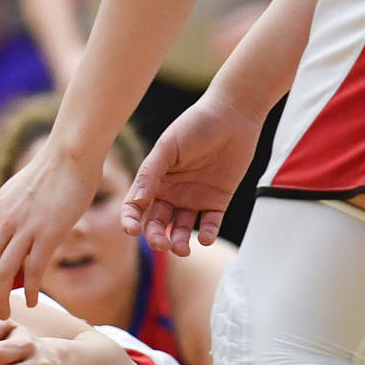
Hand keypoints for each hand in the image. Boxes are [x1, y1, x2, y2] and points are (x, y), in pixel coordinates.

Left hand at [0, 142, 104, 318]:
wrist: (69, 155)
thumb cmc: (45, 174)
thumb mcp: (12, 195)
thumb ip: (4, 219)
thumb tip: (2, 242)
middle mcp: (3, 222)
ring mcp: (25, 228)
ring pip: (2, 274)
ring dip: (0, 299)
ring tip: (3, 314)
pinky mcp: (49, 233)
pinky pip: (34, 270)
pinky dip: (30, 290)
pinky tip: (31, 301)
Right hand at [121, 92, 262, 253]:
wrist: (234, 115)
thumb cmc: (195, 125)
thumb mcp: (167, 147)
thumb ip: (150, 173)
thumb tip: (137, 201)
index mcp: (154, 180)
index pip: (136, 207)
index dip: (131, 220)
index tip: (132, 231)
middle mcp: (172, 192)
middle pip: (158, 223)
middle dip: (157, 237)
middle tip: (162, 245)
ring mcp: (195, 198)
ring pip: (182, 228)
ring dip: (180, 242)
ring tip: (182, 249)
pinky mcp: (218, 200)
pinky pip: (211, 223)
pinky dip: (208, 234)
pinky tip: (205, 237)